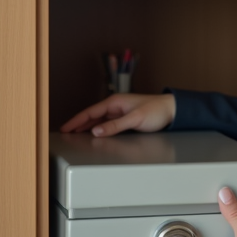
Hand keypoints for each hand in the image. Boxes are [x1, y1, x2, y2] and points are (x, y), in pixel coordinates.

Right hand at [59, 93, 175, 135]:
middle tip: (65, 133)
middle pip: (91, 116)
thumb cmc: (156, 111)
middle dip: (77, 124)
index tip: (65, 128)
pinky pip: (106, 123)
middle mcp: (115, 106)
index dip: (76, 120)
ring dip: (86, 126)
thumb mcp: (135, 119)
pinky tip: (92, 134)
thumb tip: (96, 131)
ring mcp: (119, 112)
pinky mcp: (124, 118)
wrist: (171, 110)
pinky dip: (97, 128)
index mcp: (115, 102)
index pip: (90, 112)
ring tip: (74, 134)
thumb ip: (115, 125)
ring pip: (98, 120)